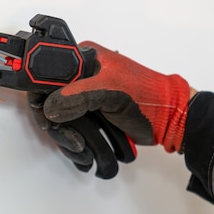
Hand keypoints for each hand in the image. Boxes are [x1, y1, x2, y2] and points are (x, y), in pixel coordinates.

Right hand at [28, 41, 190, 176]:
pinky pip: (76, 129)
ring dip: (70, 140)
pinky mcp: (94, 114)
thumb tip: (51, 106)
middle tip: (70, 141)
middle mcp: (83, 75)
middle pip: (53, 101)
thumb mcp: (111, 90)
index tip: (46, 118)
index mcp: (85, 58)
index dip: (43, 97)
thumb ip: (79, 95)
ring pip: (64, 119)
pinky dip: (78, 144)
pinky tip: (85, 154)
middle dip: (60, 127)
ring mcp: (88, 96)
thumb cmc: (149, 96)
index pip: (50, 74)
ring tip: (83, 152)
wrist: (170, 118)